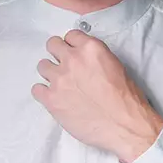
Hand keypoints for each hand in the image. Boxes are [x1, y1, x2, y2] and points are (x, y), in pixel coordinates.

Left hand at [32, 30, 162, 161]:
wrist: (124, 126)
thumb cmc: (125, 99)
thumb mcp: (116, 66)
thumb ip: (95, 58)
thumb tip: (85, 62)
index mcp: (90, 48)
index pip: (71, 35)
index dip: (72, 46)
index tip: (75, 55)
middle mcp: (72, 59)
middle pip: (52, 45)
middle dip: (58, 54)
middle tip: (66, 68)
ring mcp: (59, 79)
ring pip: (42, 66)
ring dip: (50, 74)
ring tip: (61, 86)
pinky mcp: (51, 99)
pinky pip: (36, 89)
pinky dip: (44, 93)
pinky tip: (55, 99)